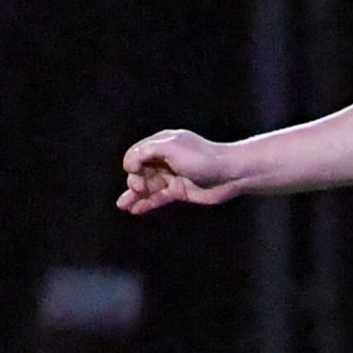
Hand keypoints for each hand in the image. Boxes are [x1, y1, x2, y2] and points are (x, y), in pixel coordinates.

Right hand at [118, 129, 245, 214]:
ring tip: (123, 205)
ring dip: (134, 195)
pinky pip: (158, 197)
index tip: (134, 171)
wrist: (230, 173)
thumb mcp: (170, 146)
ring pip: (148, 186)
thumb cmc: (202, 157)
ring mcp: (172, 176)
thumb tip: (129, 164)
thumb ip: (146, 151)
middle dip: (135, 180)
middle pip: (140, 171)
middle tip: (138, 188)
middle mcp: (165, 159)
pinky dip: (146, 203)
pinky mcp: (179, 191)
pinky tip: (135, 209)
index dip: (131, 163)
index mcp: (162, 143)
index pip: (137, 153)